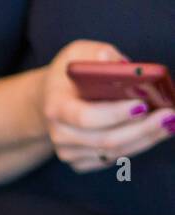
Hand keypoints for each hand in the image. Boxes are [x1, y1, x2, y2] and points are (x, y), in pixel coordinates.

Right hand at [39, 40, 174, 172]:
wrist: (51, 98)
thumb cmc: (71, 74)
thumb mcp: (79, 52)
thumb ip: (98, 54)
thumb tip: (120, 65)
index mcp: (56, 107)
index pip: (86, 117)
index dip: (115, 114)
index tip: (143, 105)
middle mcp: (59, 134)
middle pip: (104, 140)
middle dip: (141, 129)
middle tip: (168, 115)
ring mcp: (68, 152)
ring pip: (113, 152)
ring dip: (145, 138)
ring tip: (169, 122)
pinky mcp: (79, 162)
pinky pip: (113, 158)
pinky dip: (138, 146)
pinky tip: (155, 132)